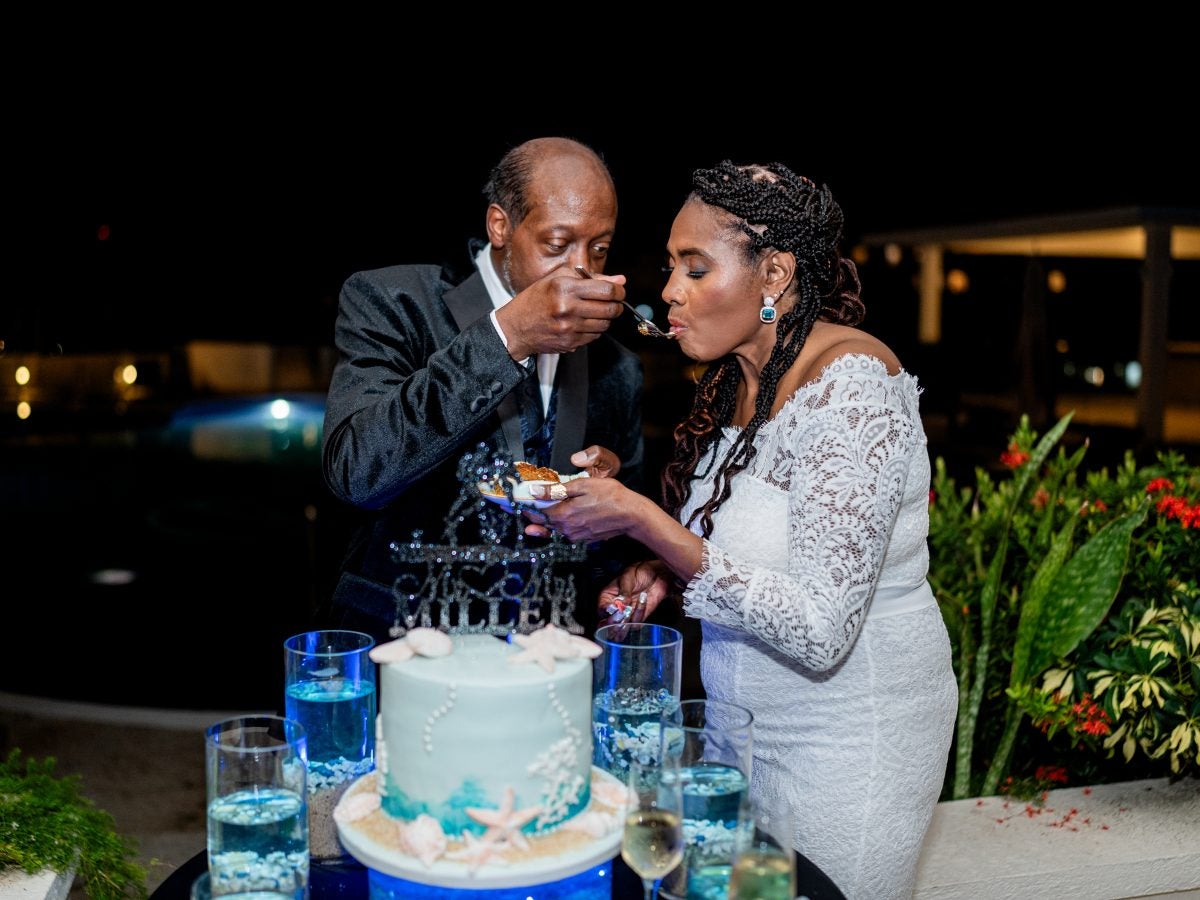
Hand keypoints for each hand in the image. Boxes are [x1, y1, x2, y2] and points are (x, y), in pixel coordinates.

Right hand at [496, 268, 626, 360]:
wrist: (515, 328)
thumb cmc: (536, 299)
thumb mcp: (558, 278)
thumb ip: (591, 277)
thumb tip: (620, 280)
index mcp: (564, 287)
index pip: (606, 290)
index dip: (619, 290)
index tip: (619, 291)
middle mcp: (567, 308)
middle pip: (610, 309)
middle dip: (617, 305)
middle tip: (614, 302)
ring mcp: (569, 328)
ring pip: (604, 324)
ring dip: (606, 318)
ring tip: (596, 312)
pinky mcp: (570, 342)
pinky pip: (594, 336)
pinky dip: (594, 330)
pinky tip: (585, 323)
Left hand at [521, 446, 622, 538]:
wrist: (631, 514)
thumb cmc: (611, 496)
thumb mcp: (582, 485)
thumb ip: (556, 490)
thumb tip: (535, 491)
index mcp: (564, 515)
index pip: (536, 512)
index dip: (524, 507)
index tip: (513, 503)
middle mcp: (567, 529)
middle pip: (543, 522)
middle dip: (532, 514)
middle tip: (522, 507)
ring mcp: (576, 535)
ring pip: (555, 527)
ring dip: (547, 519)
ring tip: (541, 510)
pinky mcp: (584, 538)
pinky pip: (566, 531)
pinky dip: (561, 524)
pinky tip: (564, 516)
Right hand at [597, 561, 671, 634]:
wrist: (657, 574)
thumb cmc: (639, 571)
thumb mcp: (628, 576)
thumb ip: (624, 590)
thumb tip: (621, 602)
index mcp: (607, 597)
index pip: (602, 611)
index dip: (607, 614)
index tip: (616, 612)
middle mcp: (615, 608)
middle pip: (608, 625)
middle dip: (614, 625)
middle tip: (621, 618)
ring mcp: (626, 615)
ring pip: (621, 630)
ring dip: (626, 624)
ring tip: (631, 610)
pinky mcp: (637, 618)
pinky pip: (636, 624)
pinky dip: (640, 614)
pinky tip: (642, 599)